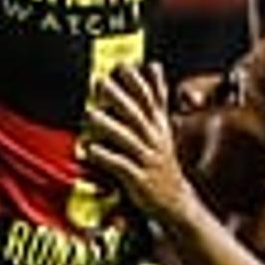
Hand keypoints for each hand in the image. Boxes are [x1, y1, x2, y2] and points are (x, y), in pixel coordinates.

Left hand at [76, 60, 194, 222]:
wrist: (175, 200)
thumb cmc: (160, 159)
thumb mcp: (162, 125)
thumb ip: (156, 97)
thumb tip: (154, 64)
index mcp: (158, 126)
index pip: (150, 99)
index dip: (137, 82)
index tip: (122, 64)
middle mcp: (154, 140)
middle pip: (136, 115)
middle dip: (119, 97)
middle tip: (99, 81)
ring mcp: (147, 160)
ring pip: (128, 140)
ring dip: (108, 126)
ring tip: (89, 113)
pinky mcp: (139, 180)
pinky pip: (121, 166)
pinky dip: (106, 157)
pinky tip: (89, 149)